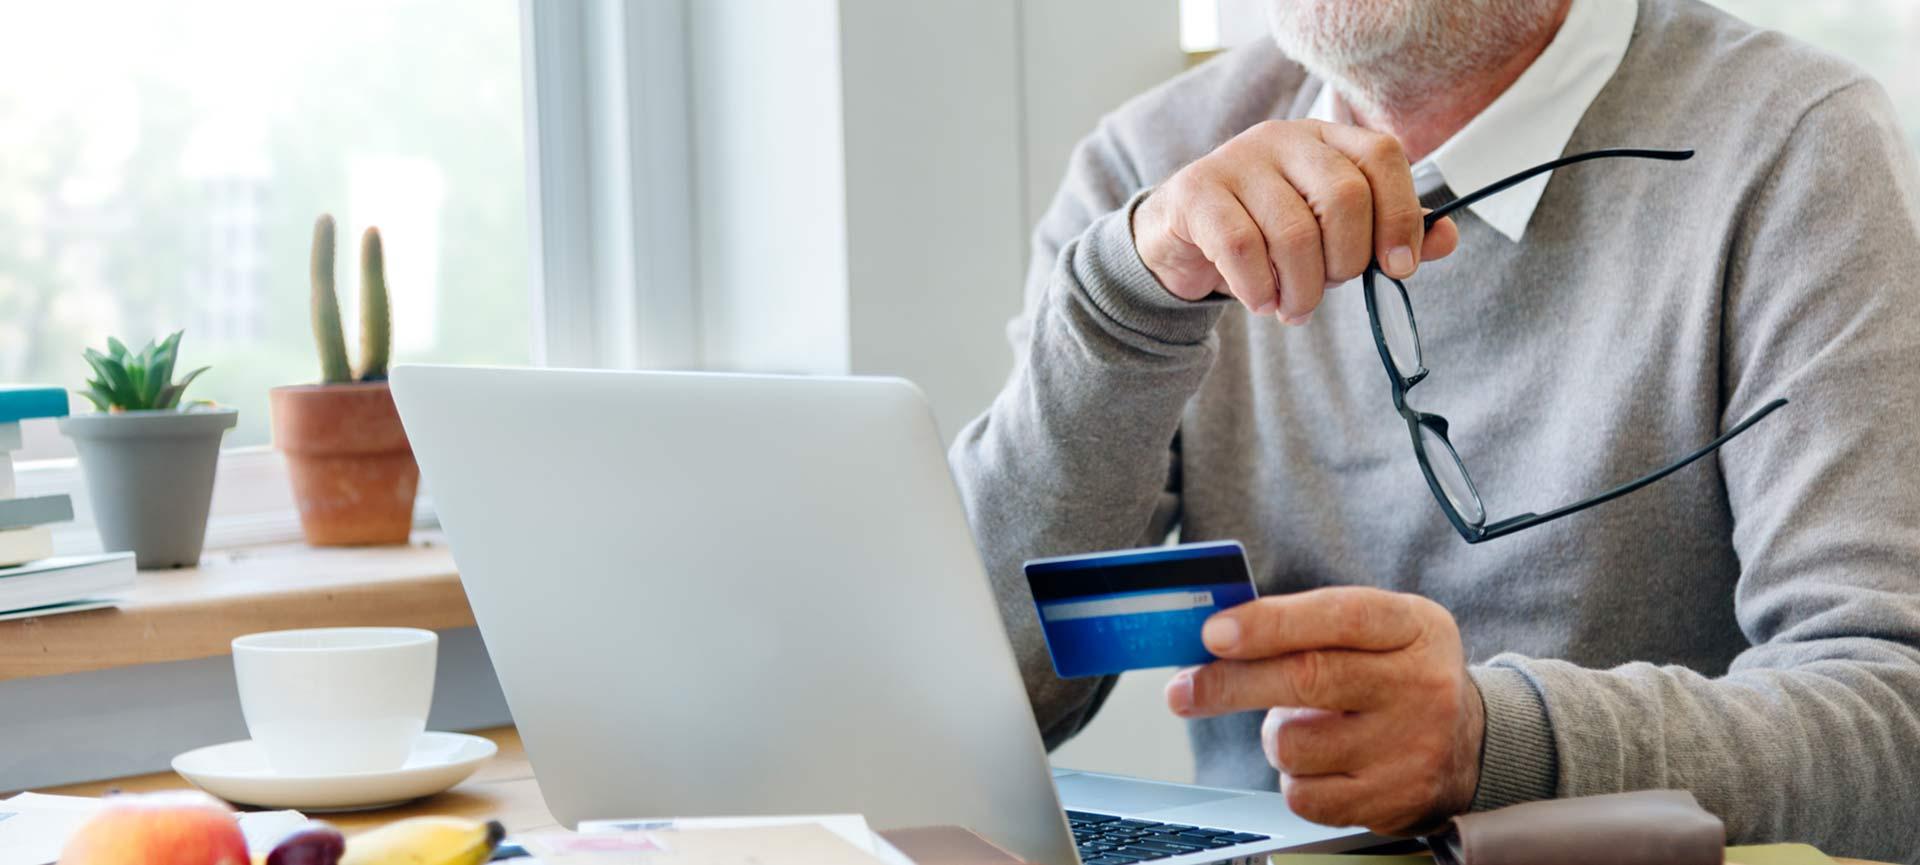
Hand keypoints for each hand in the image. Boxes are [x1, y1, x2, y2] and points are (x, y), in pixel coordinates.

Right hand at [1132, 120, 1459, 323]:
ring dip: (1301, 289)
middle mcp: (1283, 138)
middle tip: (1329, 289)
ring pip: (1294, 232)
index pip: (1383, 155)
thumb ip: (1387, 232)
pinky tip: (1261, 300)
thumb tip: (1447, 238)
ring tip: (1293, 308)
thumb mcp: (1330, 232)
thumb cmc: (1266, 234)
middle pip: (1344, 196)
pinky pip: (1241, 247)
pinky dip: (1259, 288)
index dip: (1401, 214)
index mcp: (1325, 139)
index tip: (1398, 267)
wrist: (1180, 239)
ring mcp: (1236, 160)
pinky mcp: (1195, 192)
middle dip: (1346, 262)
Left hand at [1164, 587, 1483, 835]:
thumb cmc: (1397, 675)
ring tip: (1308, 726)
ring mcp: (1410, 748)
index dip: (1270, 624)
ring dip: (1276, 736)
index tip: (1215, 634)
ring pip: (1293, 744)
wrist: (1468, 745)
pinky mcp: (1392, 802)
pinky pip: (1303, 794)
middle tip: (1183, 690)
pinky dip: (1295, 778)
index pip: (1338, 617)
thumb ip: (1310, 624)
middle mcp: (1421, 685)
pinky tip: (1325, 763)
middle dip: (1231, 684)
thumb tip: (1219, 638)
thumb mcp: (1378, 629)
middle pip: (1307, 680)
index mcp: (1412, 627)